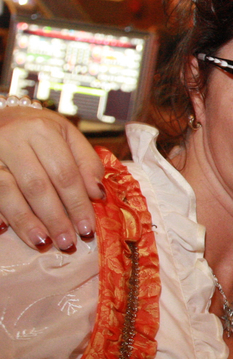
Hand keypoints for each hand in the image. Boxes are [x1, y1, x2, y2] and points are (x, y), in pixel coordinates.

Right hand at [0, 106, 104, 250]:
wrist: (3, 116)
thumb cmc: (41, 131)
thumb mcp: (69, 136)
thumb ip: (87, 163)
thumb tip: (97, 193)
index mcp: (42, 130)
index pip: (65, 174)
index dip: (77, 204)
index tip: (88, 229)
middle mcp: (13, 139)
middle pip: (37, 185)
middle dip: (54, 218)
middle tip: (67, 243)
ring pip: (7, 191)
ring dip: (25, 221)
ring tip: (43, 242)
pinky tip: (5, 230)